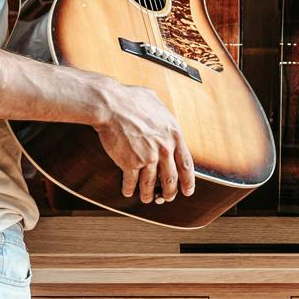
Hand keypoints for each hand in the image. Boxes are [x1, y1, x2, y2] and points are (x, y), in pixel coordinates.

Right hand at [92, 78, 195, 204]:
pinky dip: (129, 189)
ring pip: (151, 184)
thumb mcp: (156, 103)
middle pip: (171, 179)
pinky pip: (132, 182)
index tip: (188, 190)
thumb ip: (164, 115)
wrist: (110, 106)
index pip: (186, 164)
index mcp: (174, 134)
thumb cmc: (131, 100)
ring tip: (147, 199)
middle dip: (170, 192)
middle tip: (168, 197)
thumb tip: (164, 117)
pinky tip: (128, 191)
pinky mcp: (130, 163)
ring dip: (149, 194)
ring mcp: (148, 158)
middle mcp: (164, 149)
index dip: (188, 181)